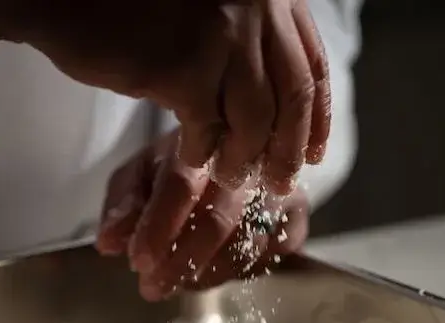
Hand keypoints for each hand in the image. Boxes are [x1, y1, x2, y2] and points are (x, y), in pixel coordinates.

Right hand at [27, 0, 329, 193]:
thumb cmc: (128, 5)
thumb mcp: (206, 11)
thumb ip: (244, 43)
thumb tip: (272, 107)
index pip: (311, 64)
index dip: (316, 115)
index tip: (316, 153)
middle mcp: (255, 6)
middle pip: (293, 95)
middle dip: (290, 149)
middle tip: (281, 183)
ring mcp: (223, 34)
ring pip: (255, 119)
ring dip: (244, 158)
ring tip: (231, 178)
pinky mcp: (185, 67)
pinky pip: (206, 128)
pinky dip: (201, 152)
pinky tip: (192, 159)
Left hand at [96, 131, 308, 300]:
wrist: (232, 146)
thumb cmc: (178, 165)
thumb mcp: (140, 175)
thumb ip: (123, 206)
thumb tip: (109, 244)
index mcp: (201, 141)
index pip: (180, 185)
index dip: (158, 228)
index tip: (138, 262)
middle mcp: (247, 161)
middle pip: (218, 220)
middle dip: (181, 262)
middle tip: (153, 288)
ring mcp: (278, 187)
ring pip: (247, 244)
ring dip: (208, 272)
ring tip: (178, 283)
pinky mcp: (298, 213)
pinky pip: (273, 254)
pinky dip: (240, 270)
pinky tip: (214, 271)